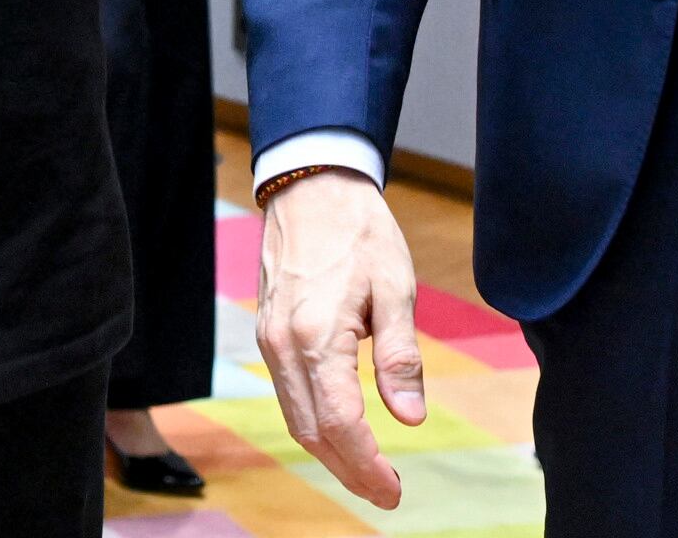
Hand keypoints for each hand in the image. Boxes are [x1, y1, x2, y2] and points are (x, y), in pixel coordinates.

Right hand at [256, 168, 428, 507]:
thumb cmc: (358, 230)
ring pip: (294, 416)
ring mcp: (269, 339)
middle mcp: (283, 344)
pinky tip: (340, 431)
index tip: (393, 488)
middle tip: (385, 491)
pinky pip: (287, 393)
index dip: (366, 464)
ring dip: (329, 452)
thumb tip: (409, 417)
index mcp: (317, 334)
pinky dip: (313, 422)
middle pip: (311, 430)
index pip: (339, 422)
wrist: (310, 186)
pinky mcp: (268, 332)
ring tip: (367, 471)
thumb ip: (401, 355)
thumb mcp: (395, 287)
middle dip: (348, 469)